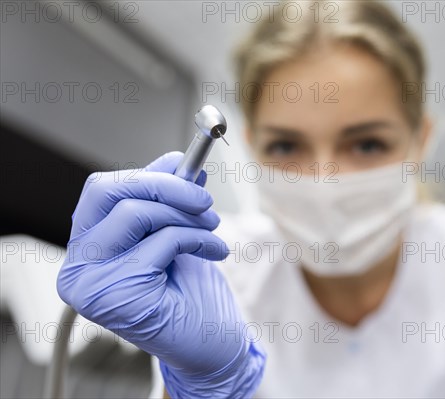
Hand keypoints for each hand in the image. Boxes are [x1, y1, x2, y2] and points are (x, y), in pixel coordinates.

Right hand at [57, 152, 264, 397]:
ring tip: (212, 230)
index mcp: (87, 250)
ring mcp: (92, 286)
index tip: (185, 168)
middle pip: (110, 193)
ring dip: (188, 215)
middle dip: (167, 186)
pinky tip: (216, 251)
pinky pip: (162, 241)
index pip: (100, 191)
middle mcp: (78, 269)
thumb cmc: (190, 295)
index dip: (146, 174)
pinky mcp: (118, 298)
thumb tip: (176, 160)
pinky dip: (197, 238)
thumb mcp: (177, 233)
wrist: (210, 344)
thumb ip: (169, 199)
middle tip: (203, 198)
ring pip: (137, 213)